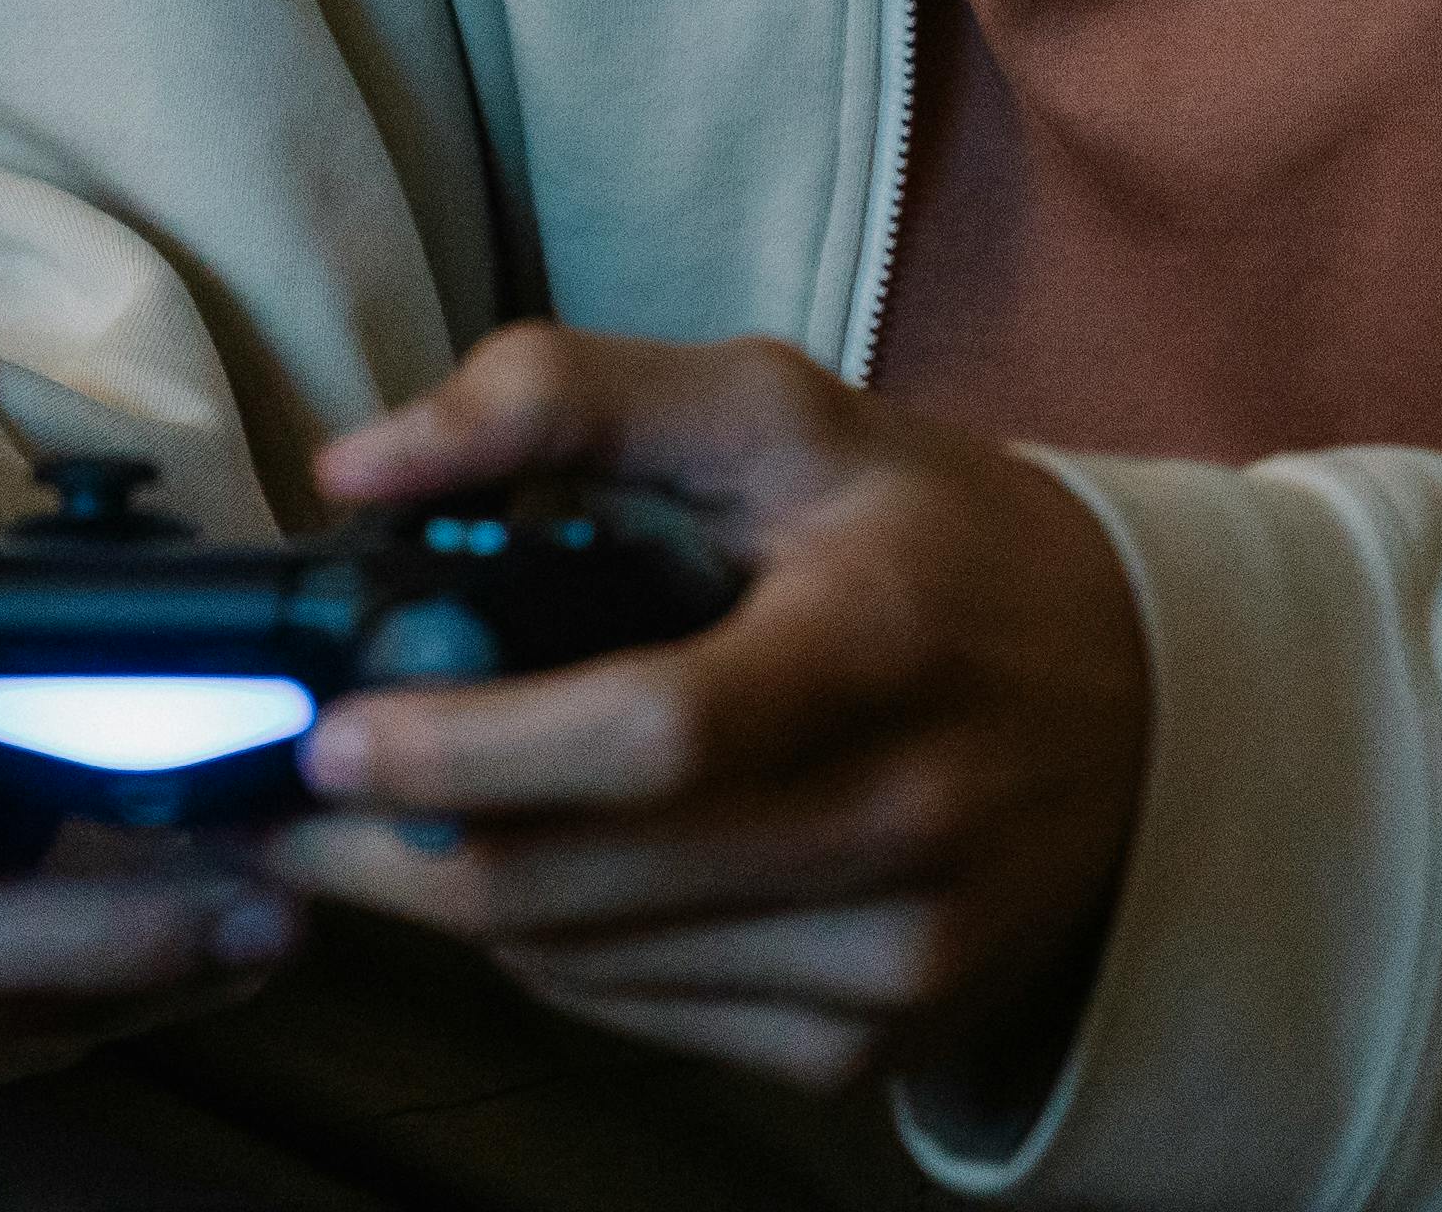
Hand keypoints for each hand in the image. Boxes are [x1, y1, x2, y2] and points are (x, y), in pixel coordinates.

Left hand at [267, 328, 1148, 1104]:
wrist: (1148, 709)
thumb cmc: (936, 541)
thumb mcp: (780, 413)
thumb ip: (564, 397)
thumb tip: (359, 464)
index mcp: (880, 645)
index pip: (652, 734)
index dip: (471, 746)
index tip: (331, 725)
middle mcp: (901, 825)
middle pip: (582, 883)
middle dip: (397, 843)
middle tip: (294, 785)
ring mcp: (893, 960)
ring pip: (586, 967)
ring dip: (459, 897)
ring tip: (408, 808)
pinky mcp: (871, 1045)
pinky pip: (643, 1017)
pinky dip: (560, 946)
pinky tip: (554, 861)